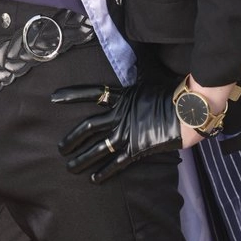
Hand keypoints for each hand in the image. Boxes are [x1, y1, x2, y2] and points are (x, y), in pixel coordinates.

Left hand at [52, 81, 191, 183]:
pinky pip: (115, 163)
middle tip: (61, 148)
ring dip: (82, 159)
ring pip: (97, 149)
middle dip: (71, 139)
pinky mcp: (135, 150)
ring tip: (70, 167)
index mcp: (121, 96)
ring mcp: (126, 133)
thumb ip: (135, 78)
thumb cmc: (170, 93)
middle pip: (88, 127)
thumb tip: (133, 62)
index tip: (54, 98)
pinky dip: (104, 172)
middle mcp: (119, 115)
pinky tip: (94, 179)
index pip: (92, 94)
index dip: (72, 95)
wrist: (186, 112)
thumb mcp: (147, 80)